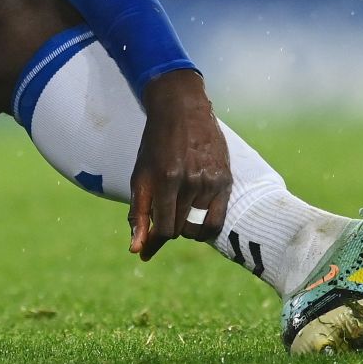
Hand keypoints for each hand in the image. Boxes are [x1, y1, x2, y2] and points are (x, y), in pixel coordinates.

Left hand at [128, 69, 231, 261]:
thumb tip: (137, 249)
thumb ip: (138, 213)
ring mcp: (211, 181)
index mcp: (166, 179)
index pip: (164, 228)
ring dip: (184, 227)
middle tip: (159, 221)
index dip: (153, 243)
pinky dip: (204, 228)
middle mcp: (191, 181)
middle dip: (166, 230)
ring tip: (176, 213)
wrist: (182, 111)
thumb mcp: (140, 175)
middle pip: (179, 228)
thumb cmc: (156, 144)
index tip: (145, 252)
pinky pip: (218, 220)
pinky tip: (195, 222)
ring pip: (198, 227)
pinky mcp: (225, 180)